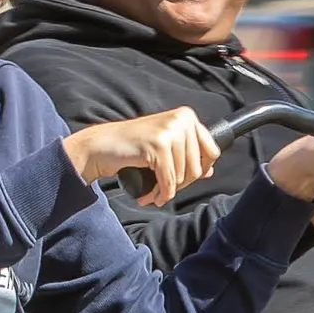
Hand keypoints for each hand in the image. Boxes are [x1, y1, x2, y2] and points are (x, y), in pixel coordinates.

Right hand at [61, 107, 218, 206]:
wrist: (101, 146)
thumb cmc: (133, 147)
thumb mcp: (165, 147)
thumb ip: (187, 155)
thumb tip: (209, 171)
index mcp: (187, 116)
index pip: (212, 152)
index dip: (199, 172)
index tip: (182, 180)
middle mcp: (181, 119)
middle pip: (198, 167)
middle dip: (181, 185)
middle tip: (164, 189)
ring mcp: (170, 130)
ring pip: (183, 176)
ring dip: (168, 191)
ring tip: (154, 192)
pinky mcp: (157, 144)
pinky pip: (168, 181)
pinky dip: (160, 194)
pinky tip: (150, 196)